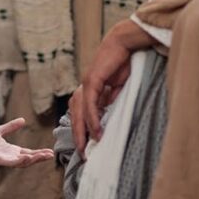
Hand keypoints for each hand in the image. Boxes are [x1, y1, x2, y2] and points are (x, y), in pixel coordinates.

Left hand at [0, 118, 53, 166]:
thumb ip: (11, 126)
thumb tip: (23, 120)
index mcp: (12, 150)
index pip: (29, 152)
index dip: (39, 152)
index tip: (50, 151)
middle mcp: (11, 157)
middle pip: (29, 158)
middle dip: (40, 157)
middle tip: (51, 155)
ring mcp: (6, 160)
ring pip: (23, 162)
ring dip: (34, 159)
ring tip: (44, 156)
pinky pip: (12, 162)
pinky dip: (21, 161)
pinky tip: (28, 157)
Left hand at [71, 19, 155, 155]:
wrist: (123, 44)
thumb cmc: (121, 63)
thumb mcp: (116, 87)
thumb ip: (110, 100)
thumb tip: (108, 115)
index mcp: (88, 90)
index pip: (80, 114)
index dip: (82, 131)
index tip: (86, 147)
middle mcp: (83, 88)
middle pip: (76, 116)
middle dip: (78, 136)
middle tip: (83, 154)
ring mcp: (86, 84)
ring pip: (80, 112)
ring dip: (83, 131)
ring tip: (87, 147)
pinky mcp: (92, 80)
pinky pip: (90, 104)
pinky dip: (93, 118)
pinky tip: (96, 131)